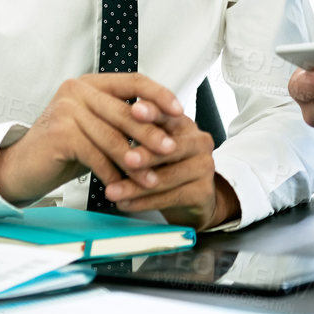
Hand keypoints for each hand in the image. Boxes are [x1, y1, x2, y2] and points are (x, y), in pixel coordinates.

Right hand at [0, 73, 184, 206]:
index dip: (160, 95)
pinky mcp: (59, 132)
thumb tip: (170, 126)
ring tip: (151, 178)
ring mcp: (66, 109)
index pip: (134, 80)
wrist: (22, 167)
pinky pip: (95, 154)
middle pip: (126, 110)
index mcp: (92, 83)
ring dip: (135, 160)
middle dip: (151, 133)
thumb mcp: (99, 128)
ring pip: (112, 135)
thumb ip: (125, 121)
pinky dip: (112, 173)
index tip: (180, 112)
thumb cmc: (64, 149)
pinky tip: (123, 186)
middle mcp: (77, 90)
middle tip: (172, 149)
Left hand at [93, 113, 238, 229]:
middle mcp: (199, 142)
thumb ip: (141, 136)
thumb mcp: (156, 147)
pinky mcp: (204, 192)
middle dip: (146, 155)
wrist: (194, 200)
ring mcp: (205, 167)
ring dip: (136, 186)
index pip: (168, 115)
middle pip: (171, 148)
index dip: (152, 112)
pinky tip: (126, 204)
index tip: (134, 110)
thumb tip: (108, 128)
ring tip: (113, 191)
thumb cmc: (169, 168)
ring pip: (167, 177)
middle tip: (126, 159)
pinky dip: (144, 202)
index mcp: (185, 125)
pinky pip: (170, 197)